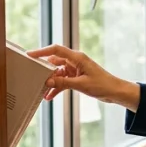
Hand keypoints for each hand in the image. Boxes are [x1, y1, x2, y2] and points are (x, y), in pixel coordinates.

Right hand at [25, 44, 141, 110]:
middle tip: (33, 77)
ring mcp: (75, 69)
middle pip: (54, 62)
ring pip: (57, 73)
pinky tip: (50, 96)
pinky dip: (57, 87)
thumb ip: (63, 82)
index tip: (30, 55)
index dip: (42, 51)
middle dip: (44, 70)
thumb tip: (48, 82)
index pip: (56, 50)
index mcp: (77, 58)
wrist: (115, 91)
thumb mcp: (81, 84)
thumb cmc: (102, 84)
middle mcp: (75, 61)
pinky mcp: (77, 77)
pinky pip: (63, 81)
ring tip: (42, 91)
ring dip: (51, 82)